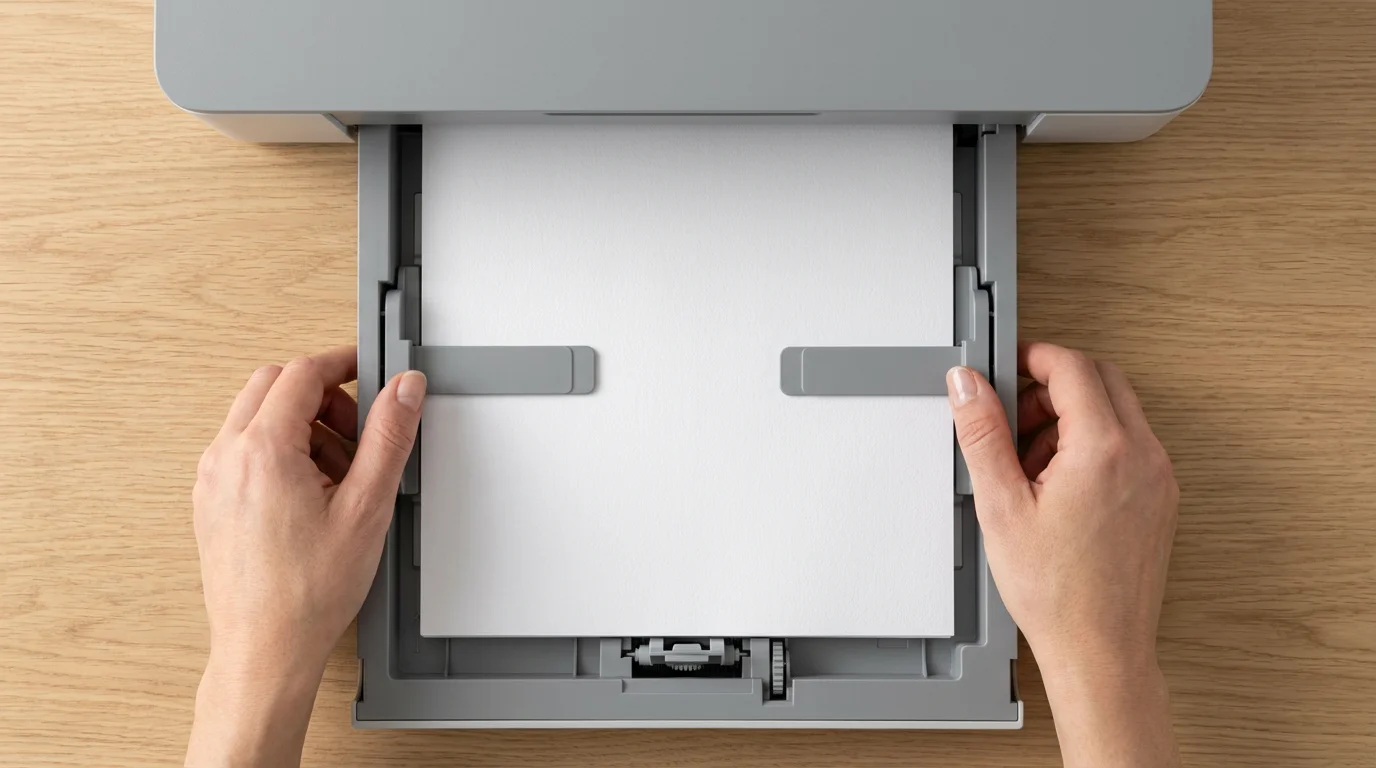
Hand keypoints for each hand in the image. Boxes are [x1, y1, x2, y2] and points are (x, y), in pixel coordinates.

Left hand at [186, 347, 425, 766]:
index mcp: (262, 450)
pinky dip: (280, 450)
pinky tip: (315, 491)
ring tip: (342, 470)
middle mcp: (226, 457)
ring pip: (256, 416)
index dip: (343, 363)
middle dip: (322, 393)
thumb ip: (388, 437)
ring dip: (301, 423)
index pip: (301, 373)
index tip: (370, 370)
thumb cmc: (307, 594)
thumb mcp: (367, 507)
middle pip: (272, 385)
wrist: (264, 649)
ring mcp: (211, 480)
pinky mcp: (210, 501)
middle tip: (360, 425)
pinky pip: (243, 449)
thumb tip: (403, 391)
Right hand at [946, 341, 1179, 767]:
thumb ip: (983, 434)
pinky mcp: (1160, 498)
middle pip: (1102, 379)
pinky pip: (1129, 444)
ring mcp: (1158, 477)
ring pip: (1118, 411)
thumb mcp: (1001, 505)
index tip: (1005, 370)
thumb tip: (968, 385)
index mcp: (1104, 450)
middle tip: (1013, 416)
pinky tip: (1056, 485)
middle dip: (1053, 384)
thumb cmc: (1056, 592)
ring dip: (1072, 415)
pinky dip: (1093, 444)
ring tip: (1029, 462)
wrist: (1100, 649)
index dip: (1033, 359)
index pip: (1073, 367)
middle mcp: (1143, 456)